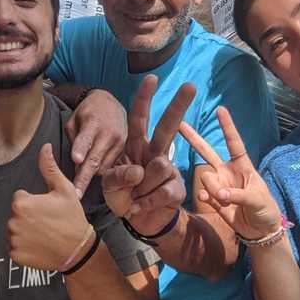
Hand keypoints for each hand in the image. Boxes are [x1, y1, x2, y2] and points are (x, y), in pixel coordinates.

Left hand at [7, 144, 90, 270]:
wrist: (77, 249)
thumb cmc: (71, 217)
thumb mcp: (64, 189)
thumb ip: (49, 167)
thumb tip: (45, 147)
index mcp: (21, 203)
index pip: (20, 198)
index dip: (34, 202)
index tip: (47, 209)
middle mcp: (13, 222)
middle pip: (16, 214)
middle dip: (28, 215)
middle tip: (47, 221)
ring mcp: (13, 240)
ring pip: (14, 229)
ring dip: (25, 230)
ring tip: (43, 233)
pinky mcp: (15, 255)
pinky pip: (14, 246)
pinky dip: (24, 246)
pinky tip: (39, 244)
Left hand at [65, 89, 126, 197]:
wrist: (112, 104)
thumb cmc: (87, 113)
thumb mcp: (74, 120)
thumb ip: (74, 140)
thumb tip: (76, 163)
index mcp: (92, 122)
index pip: (85, 138)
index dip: (80, 149)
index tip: (75, 160)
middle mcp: (109, 133)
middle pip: (95, 160)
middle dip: (84, 178)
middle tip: (74, 194)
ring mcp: (119, 142)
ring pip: (103, 167)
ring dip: (91, 175)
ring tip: (80, 179)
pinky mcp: (125, 150)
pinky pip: (111, 167)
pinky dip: (101, 171)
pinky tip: (94, 171)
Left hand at [103, 75, 193, 236]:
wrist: (136, 221)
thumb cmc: (122, 195)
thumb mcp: (109, 184)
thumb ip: (118, 176)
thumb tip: (140, 171)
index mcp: (136, 146)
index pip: (139, 119)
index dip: (144, 99)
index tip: (151, 78)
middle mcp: (155, 153)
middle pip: (167, 126)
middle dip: (178, 105)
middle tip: (190, 85)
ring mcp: (168, 170)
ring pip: (161, 166)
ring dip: (142, 187)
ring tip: (135, 196)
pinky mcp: (176, 188)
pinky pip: (164, 190)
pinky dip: (148, 202)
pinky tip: (141, 206)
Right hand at [180, 106, 280, 239]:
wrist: (259, 231)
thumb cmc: (266, 209)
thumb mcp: (258, 200)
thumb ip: (239, 195)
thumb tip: (220, 194)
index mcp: (243, 166)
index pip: (234, 143)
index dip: (227, 126)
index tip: (220, 109)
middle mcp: (227, 172)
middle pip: (207, 151)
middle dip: (194, 138)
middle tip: (180, 124)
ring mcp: (218, 185)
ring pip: (206, 177)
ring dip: (213, 188)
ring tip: (225, 200)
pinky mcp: (213, 199)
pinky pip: (203, 193)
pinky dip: (206, 197)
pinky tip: (214, 201)